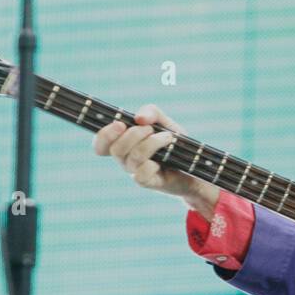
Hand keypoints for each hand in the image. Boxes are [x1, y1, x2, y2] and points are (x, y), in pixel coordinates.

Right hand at [92, 104, 216, 212]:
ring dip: (152, 143)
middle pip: (116, 149)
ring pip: (133, 158)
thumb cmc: (174, 142)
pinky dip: (153, 163)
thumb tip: (139, 118)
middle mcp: (125, 159)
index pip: (100, 144)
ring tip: (167, 137)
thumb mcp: (164, 122)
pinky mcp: (148, 182)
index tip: (120, 124)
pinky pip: (141, 174)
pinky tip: (167, 158)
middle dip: (135, 134)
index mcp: (123, 143)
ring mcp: (135, 172)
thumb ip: (151, 112)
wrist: (195, 165)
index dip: (104, 135)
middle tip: (151, 129)